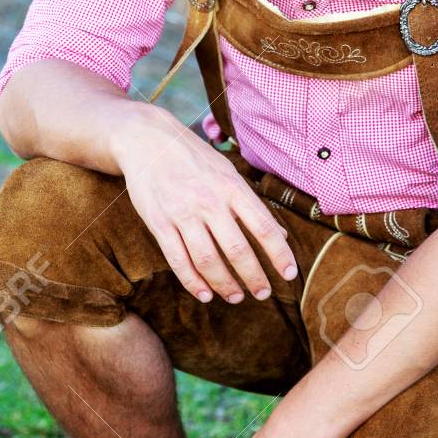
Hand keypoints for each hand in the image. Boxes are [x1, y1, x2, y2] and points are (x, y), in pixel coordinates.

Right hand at [111, 105, 297, 303]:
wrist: (147, 140)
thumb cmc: (195, 158)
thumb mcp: (228, 173)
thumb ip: (253, 205)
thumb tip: (281, 235)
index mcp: (232, 187)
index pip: (264, 227)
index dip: (279, 254)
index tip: (290, 274)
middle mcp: (209, 201)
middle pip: (237, 249)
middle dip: (254, 277)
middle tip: (263, 294)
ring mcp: (182, 213)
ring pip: (208, 260)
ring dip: (225, 284)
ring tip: (236, 297)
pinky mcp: (159, 223)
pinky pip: (178, 260)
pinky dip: (193, 282)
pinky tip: (205, 294)